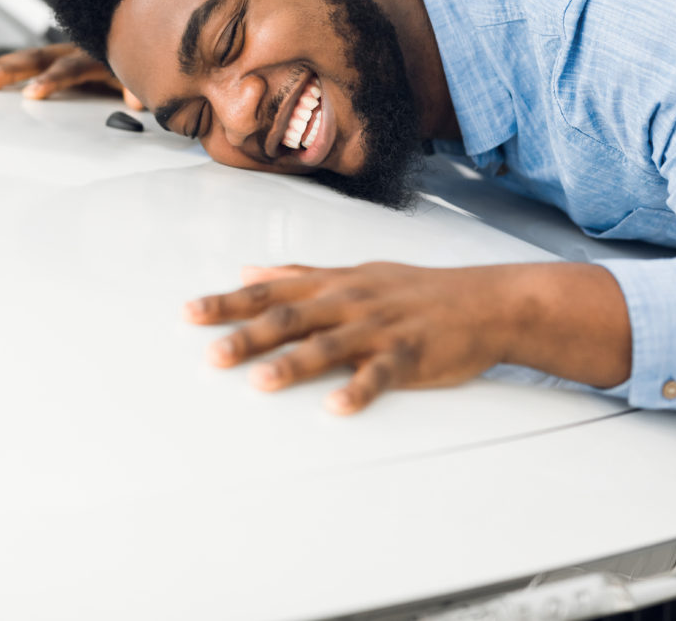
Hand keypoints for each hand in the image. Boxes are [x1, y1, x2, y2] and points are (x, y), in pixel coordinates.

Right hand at [0, 42, 143, 109]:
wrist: (148, 38)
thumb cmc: (143, 63)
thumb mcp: (145, 79)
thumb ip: (140, 88)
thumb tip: (136, 100)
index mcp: (100, 55)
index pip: (71, 67)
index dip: (51, 79)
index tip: (31, 94)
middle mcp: (78, 50)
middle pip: (39, 57)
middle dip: (10, 70)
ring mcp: (66, 53)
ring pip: (29, 57)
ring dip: (0, 66)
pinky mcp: (59, 58)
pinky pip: (30, 60)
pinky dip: (6, 65)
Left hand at [184, 262, 515, 415]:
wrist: (485, 301)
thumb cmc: (413, 289)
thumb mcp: (353, 272)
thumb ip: (298, 275)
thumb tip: (248, 269)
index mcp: (332, 285)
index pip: (269, 292)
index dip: (229, 302)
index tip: (190, 313)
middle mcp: (349, 303)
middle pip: (290, 319)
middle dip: (248, 336)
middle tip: (212, 354)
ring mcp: (379, 329)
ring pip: (330, 345)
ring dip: (294, 364)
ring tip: (261, 381)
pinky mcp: (409, 354)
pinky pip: (381, 374)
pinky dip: (359, 389)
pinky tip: (337, 406)